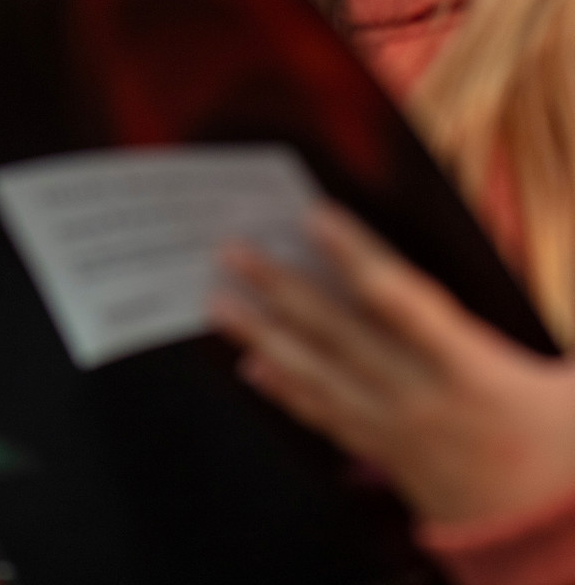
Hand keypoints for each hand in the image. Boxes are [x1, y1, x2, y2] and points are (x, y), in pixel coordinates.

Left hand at [212, 202, 574, 524]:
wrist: (555, 544)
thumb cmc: (572, 457)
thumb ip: (573, 331)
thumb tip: (573, 257)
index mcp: (474, 372)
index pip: (401, 301)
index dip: (354, 255)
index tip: (313, 215)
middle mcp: (422, 399)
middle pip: (338, 333)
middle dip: (282, 288)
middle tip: (232, 249)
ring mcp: (397, 432)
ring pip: (318, 375)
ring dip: (263, 335)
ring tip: (219, 301)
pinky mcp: (387, 458)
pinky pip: (327, 420)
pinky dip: (286, 392)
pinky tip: (252, 367)